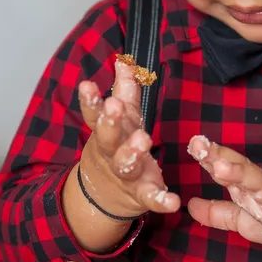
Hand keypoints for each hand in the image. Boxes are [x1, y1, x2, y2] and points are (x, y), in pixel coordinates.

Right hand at [74, 57, 180, 218]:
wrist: (104, 195)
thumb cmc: (117, 146)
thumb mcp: (121, 118)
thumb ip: (125, 90)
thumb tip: (124, 60)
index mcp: (106, 133)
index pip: (95, 115)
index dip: (91, 101)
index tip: (88, 84)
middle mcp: (113, 153)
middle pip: (108, 138)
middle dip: (110, 123)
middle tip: (114, 107)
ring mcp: (127, 175)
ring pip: (127, 165)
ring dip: (132, 153)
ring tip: (142, 141)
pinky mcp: (142, 195)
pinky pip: (152, 198)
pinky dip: (161, 200)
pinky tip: (173, 201)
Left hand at [185, 136, 261, 261]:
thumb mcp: (245, 219)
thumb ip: (220, 213)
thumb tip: (191, 205)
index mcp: (251, 189)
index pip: (230, 168)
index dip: (212, 156)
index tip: (194, 143)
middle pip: (245, 173)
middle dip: (225, 161)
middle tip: (204, 149)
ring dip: (247, 179)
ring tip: (224, 170)